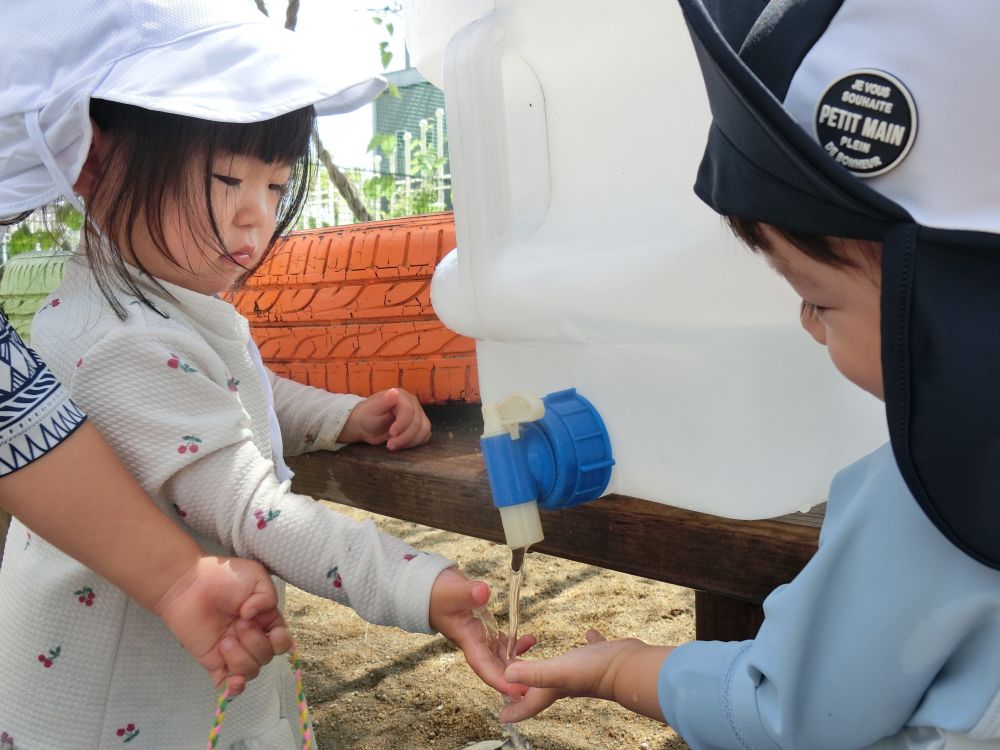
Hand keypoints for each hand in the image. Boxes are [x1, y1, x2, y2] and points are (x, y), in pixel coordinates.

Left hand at [152, 556, 291, 695]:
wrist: (188, 584)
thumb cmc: (223, 577)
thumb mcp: (256, 576)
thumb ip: (267, 597)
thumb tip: (254, 618)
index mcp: (265, 621)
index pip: (282, 642)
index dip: (280, 641)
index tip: (269, 630)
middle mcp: (251, 639)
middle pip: (266, 657)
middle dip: (255, 643)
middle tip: (238, 623)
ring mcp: (232, 652)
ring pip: (250, 671)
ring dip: (240, 658)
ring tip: (225, 640)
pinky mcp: (214, 662)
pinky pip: (228, 685)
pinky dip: (234, 688)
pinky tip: (232, 682)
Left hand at [338, 387, 430, 450]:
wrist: (368, 426)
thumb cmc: (368, 415)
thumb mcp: (372, 409)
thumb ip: (383, 401)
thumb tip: (394, 392)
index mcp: (402, 396)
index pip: (409, 410)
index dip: (402, 423)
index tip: (392, 433)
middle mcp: (413, 404)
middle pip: (417, 423)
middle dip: (404, 437)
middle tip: (389, 445)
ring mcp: (418, 415)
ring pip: (423, 430)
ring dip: (410, 441)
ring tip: (394, 445)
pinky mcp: (420, 426)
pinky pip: (424, 436)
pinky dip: (414, 443)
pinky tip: (402, 444)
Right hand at [429, 567, 536, 697]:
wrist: (431, 589)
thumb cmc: (437, 594)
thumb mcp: (451, 592)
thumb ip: (467, 592)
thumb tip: (483, 592)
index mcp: (467, 640)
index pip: (484, 666)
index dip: (500, 680)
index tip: (517, 691)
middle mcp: (475, 643)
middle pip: (497, 667)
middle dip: (515, 679)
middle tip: (538, 688)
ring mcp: (481, 637)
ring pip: (502, 656)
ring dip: (519, 663)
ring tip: (540, 667)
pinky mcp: (486, 628)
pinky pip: (504, 642)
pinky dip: (517, 643)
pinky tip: (531, 640)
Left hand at [499, 629, 670, 722]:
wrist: (629, 667)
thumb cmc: (595, 673)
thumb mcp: (558, 671)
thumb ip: (533, 673)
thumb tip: (506, 676)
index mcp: (552, 689)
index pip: (528, 704)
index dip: (514, 711)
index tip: (502, 716)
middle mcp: (565, 682)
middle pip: (540, 687)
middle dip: (525, 683)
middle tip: (513, 675)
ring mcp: (583, 670)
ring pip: (564, 669)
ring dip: (553, 664)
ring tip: (547, 656)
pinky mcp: (600, 657)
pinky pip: (590, 649)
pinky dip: (588, 642)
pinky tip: (589, 634)